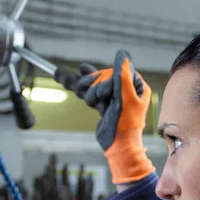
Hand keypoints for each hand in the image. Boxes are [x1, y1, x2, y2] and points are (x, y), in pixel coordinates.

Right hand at [55, 50, 154, 183]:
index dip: (106, 79)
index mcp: (137, 86)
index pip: (117, 71)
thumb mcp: (125, 98)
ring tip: (90, 100)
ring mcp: (114, 97)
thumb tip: (122, 53)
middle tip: (98, 100)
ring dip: (89, 90)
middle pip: (104, 76)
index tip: (104, 93)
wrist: (119, 146)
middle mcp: (126, 89)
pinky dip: (79, 86)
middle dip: (96, 87)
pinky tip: (62, 75)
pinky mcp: (103, 105)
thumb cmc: (126, 124)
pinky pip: (90, 91)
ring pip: (95, 83)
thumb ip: (122, 75)